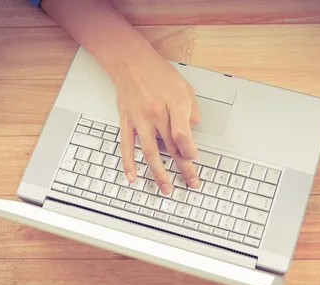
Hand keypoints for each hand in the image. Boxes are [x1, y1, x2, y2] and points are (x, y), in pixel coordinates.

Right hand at [114, 49, 200, 193]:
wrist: (130, 61)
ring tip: (166, 188)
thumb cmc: (159, 73)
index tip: (194, 157)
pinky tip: (132, 177)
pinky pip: (126, 146)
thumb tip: (193, 133)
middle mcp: (155, 113)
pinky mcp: (126, 121)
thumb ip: (191, 112)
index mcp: (173, 104)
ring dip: (158, 173)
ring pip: (149, 152)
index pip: (183, 135)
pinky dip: (128, 163)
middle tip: (191, 183)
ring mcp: (139, 119)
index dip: (190, 150)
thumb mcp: (185, 88)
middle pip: (170, 147)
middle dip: (183, 168)